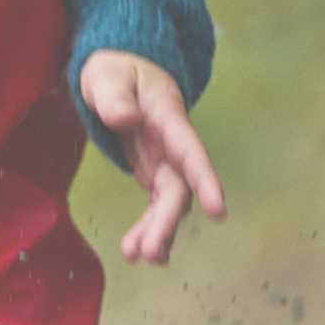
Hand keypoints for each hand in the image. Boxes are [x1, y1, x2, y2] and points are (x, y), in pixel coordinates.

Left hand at [80, 49, 225, 264]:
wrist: (120, 69)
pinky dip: (146, 228)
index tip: (218, 210)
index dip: (204, 179)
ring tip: (138, 257)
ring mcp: (164, 159)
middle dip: (168, 222)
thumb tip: (124, 118)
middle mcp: (172, 142)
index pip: (189, 150)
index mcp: (166, 115)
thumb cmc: (114, 68)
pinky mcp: (153, 172)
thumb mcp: (106, 75)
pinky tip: (133, 251)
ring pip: (170, 202)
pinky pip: (155, 205)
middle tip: (152, 253)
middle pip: (179, 187)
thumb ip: (113, 97)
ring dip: (158, 232)